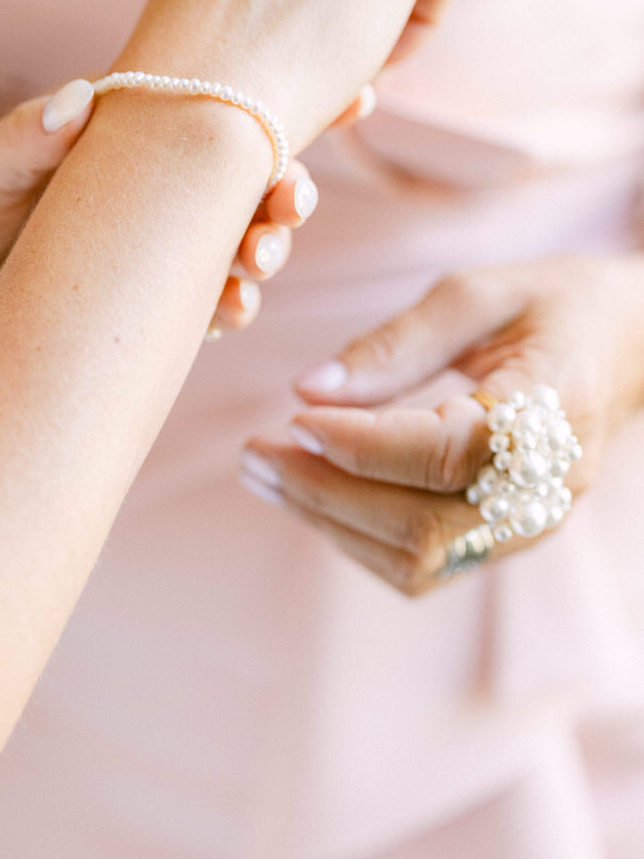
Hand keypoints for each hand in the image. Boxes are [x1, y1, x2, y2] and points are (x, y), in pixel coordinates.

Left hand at [0, 87, 317, 401]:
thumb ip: (19, 144)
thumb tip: (77, 100)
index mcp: (106, 139)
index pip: (202, 108)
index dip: (275, 102)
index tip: (347, 100)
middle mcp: (133, 193)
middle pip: (233, 181)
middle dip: (279, 190)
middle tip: (289, 204)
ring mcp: (136, 256)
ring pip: (224, 245)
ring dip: (258, 252)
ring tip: (259, 266)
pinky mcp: (128, 316)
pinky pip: (194, 309)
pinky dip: (222, 308)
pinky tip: (233, 312)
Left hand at [241, 254, 643, 594]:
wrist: (629, 346)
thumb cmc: (553, 305)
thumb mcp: (478, 294)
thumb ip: (394, 344)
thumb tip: (305, 389)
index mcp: (552, 412)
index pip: (445, 453)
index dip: (361, 445)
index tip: (295, 418)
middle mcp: (546, 487)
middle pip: (421, 528)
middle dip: (322, 495)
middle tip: (252, 452)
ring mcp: (528, 524)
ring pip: (414, 561)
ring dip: (327, 522)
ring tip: (264, 470)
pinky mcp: (503, 538)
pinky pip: (422, 564)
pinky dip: (354, 535)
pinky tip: (310, 490)